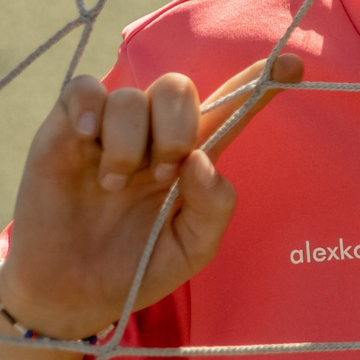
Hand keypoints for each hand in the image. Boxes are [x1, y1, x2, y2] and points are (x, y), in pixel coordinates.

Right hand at [0, 55, 301, 338]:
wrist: (72, 291)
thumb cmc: (137, 265)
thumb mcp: (191, 249)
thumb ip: (213, 207)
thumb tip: (201, 160)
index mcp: (194, 155)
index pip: (233, 107)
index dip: (262, 82)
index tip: (294, 67)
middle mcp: (154, 133)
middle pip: (178, 87)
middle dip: (175, 127)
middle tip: (161, 174)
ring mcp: (110, 129)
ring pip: (130, 95)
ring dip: (127, 141)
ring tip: (115, 185)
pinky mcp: (65, 131)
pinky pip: (81, 89)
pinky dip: (87, 107)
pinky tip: (87, 139)